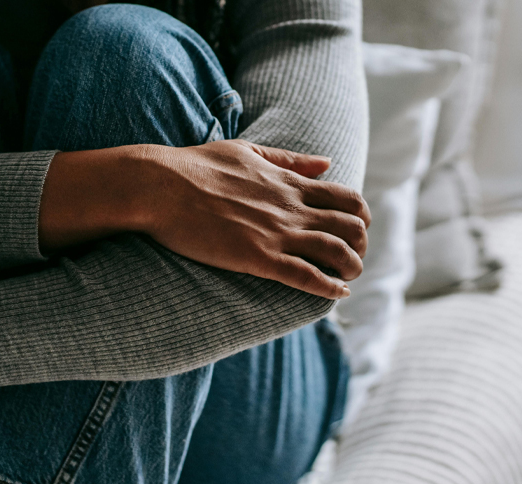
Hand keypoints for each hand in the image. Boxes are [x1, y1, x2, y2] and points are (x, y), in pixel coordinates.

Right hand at [40, 140, 370, 299]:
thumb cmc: (196, 166)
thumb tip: (327, 163)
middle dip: (361, 245)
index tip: (358, 230)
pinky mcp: (258, 257)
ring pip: (336, 252)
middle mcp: (291, 207)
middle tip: (355, 258)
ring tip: (349, 279)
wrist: (160, 186)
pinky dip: (328, 287)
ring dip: (351, 268)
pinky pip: (306, 276)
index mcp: (290, 183)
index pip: (347, 198)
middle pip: (350, 227)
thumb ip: (290, 160)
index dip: (361, 217)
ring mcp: (277, 233)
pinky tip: (337, 294)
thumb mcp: (248, 151)